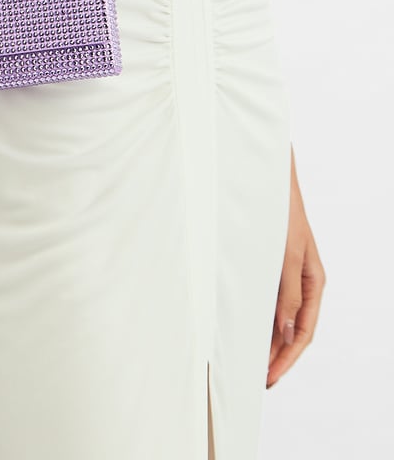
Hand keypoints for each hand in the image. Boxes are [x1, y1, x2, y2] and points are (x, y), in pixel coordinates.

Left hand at [267, 151, 326, 387]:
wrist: (266, 179)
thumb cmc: (281, 212)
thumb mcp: (285, 255)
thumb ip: (287, 295)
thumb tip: (287, 334)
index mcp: (313, 280)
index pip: (304, 331)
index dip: (287, 357)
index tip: (269, 377)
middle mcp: (301, 281)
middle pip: (292, 329)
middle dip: (277, 355)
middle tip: (255, 378)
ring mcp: (285, 274)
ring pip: (278, 316)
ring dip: (266, 339)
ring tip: (248, 361)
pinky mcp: (268, 265)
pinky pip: (266, 299)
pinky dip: (257, 317)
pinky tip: (243, 329)